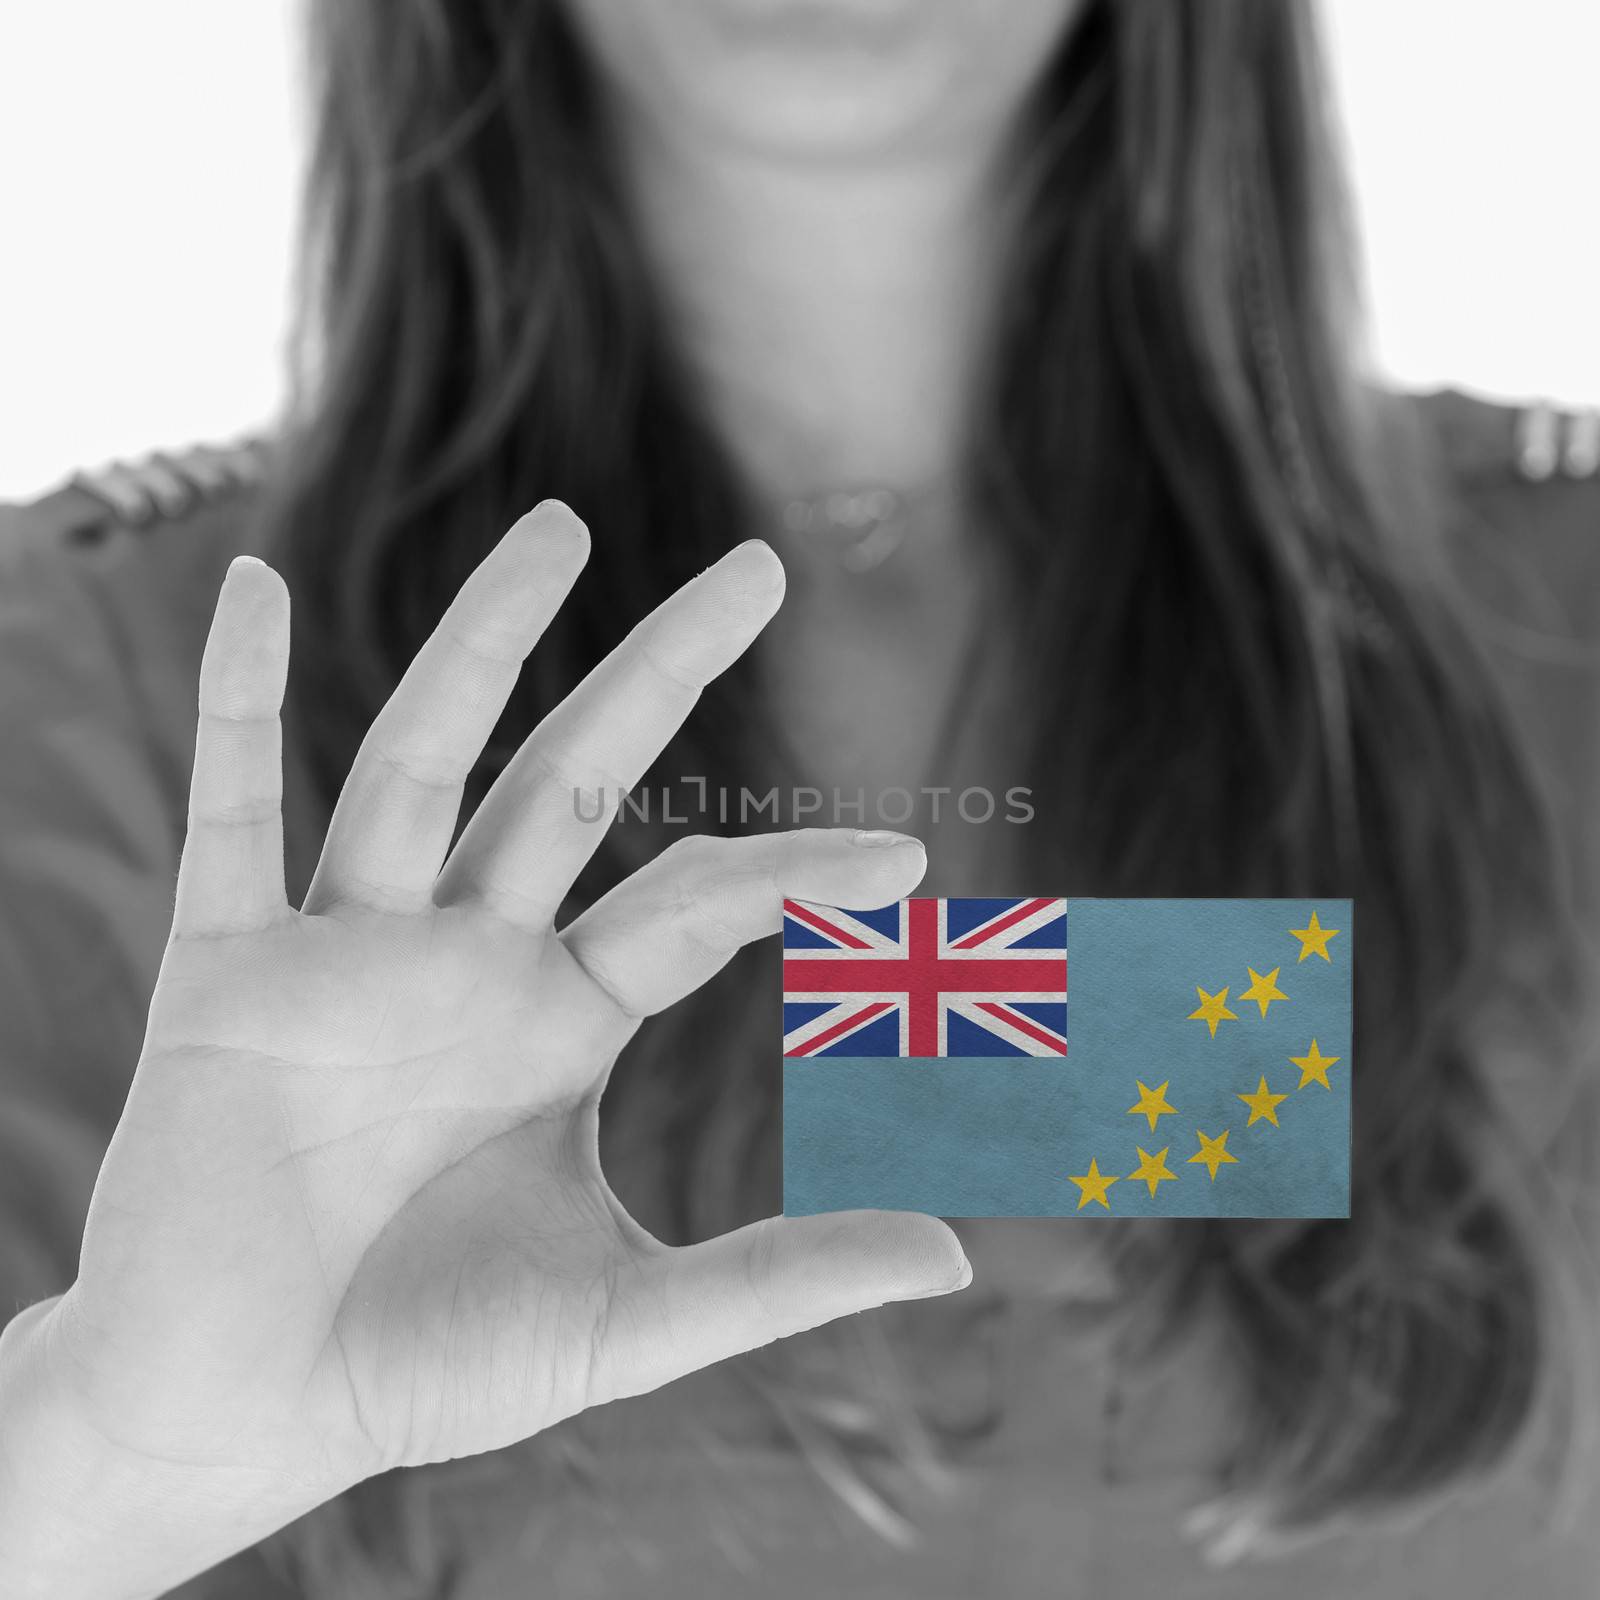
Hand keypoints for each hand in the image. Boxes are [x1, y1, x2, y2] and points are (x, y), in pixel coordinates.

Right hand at [4, 503, 965, 1595]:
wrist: (241, 1419)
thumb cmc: (423, 1366)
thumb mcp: (625, 1320)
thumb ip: (781, 1279)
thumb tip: (958, 1259)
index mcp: (559, 1021)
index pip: (697, 903)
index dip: (798, 873)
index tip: (911, 865)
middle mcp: (466, 960)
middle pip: (575, 779)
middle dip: (663, 671)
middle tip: (763, 565)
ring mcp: (347, 954)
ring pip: (422, 762)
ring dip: (486, 644)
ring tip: (563, 528)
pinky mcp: (225, 975)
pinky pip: (226, 814)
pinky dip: (234, 702)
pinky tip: (252, 588)